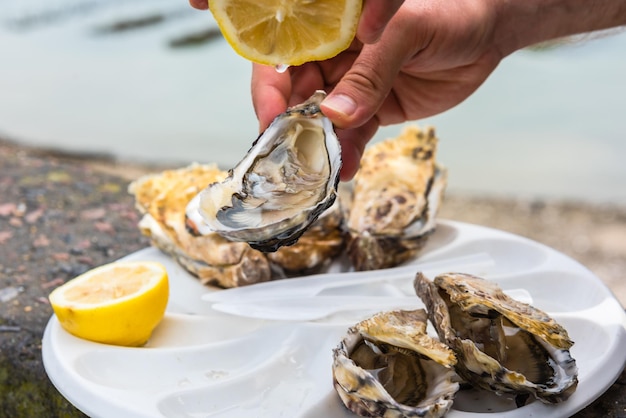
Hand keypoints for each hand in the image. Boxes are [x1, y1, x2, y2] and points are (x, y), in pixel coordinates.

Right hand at [252, 0, 502, 179]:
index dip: (270, 85)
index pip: (284, 53)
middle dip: (289, 124)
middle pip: (295, 93)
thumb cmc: (447, 13)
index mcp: (331, 26)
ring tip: (318, 170)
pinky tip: (346, 169)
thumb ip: (370, 73)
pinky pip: (354, 135)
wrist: (487, 34)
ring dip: (318, 145)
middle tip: (289, 154)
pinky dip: (348, 152)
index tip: (271, 117)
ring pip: (322, 119)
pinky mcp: (374, 110)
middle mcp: (334, 56)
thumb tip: (334, 114)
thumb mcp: (406, 33)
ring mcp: (353, 86)